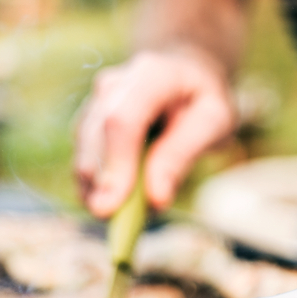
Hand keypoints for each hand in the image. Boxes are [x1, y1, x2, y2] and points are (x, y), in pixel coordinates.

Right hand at [73, 48, 236, 217]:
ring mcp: (94, 104)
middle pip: (94, 138)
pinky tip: (114, 203)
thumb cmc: (201, 101)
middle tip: (113, 222)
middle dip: (100, 184)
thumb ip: (183, 155)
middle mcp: (113, 85)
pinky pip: (82, 162)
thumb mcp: (214, 122)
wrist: (183, 75)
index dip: (114, 165)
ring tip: (121, 216)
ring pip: (82, 153)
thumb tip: (155, 200)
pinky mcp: (86, 126)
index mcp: (150, 75)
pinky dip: (94, 189)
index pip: (121, 120)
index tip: (111, 207)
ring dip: (95, 190)